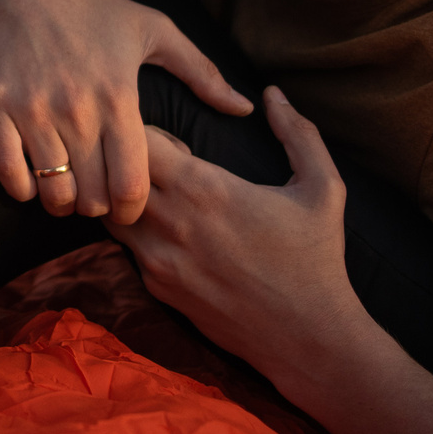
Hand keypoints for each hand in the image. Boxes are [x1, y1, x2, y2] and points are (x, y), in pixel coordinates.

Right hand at [0, 0, 250, 221]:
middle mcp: (76, 109)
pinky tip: (32, 178)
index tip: (129, 204)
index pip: (133, 183)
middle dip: (98, 206)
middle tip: (96, 196)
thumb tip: (243, 106)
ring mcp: (31, 110)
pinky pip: (9, 174)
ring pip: (52, 192)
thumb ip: (201, 72)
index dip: (133, 207)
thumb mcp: (153, 28)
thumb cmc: (88, 5)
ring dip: (61, 201)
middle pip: (93, 196)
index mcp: (119, 97)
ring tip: (65, 191)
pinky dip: (23, 188)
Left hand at [102, 86, 362, 382]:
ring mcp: (156, 259)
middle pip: (112, 174)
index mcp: (206, 190)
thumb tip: (273, 94)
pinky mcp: (155, 288)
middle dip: (124, 162)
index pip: (139, 141)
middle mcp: (171, 223)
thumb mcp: (323, 189)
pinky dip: (136, 233)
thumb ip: (298, 134)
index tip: (169, 138)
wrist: (307, 339)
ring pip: (109, 212)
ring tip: (157, 197)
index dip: (143, 130)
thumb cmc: (317, 260)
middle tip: (153, 166)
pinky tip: (170, 234)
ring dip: (122, 197)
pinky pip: (126, 248)